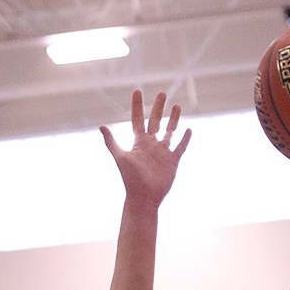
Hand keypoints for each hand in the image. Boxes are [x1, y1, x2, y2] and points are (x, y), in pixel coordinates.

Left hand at [101, 90, 191, 208]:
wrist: (144, 198)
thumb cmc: (131, 179)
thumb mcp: (121, 157)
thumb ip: (112, 142)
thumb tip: (101, 126)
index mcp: (139, 142)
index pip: (138, 119)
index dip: (137, 106)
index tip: (137, 91)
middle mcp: (151, 145)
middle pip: (155, 121)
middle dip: (158, 107)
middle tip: (161, 93)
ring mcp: (162, 152)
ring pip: (170, 131)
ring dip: (173, 119)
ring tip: (177, 106)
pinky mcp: (172, 161)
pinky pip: (180, 147)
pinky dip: (184, 139)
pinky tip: (188, 130)